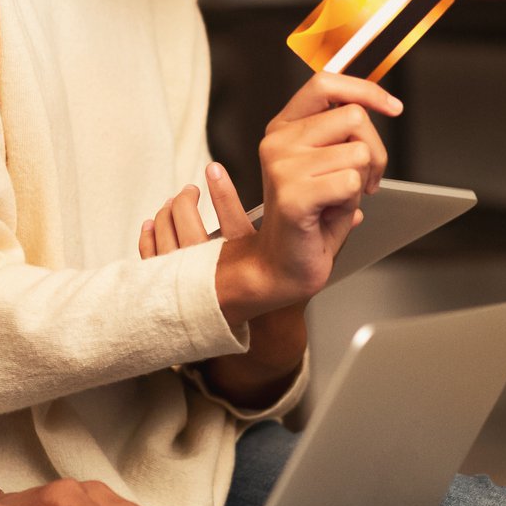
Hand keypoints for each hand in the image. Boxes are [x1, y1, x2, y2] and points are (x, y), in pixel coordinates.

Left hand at [141, 165, 314, 404]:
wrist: (264, 334)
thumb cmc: (286, 294)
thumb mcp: (309, 265)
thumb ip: (331, 234)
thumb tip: (354, 208)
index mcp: (248, 264)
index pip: (229, 228)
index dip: (220, 196)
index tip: (214, 171)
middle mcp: (215, 273)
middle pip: (188, 230)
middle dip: (185, 204)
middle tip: (191, 190)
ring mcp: (191, 280)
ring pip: (169, 239)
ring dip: (171, 214)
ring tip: (182, 198)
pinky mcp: (176, 286)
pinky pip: (153, 258)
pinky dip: (150, 237)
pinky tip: (153, 222)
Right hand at [216, 73, 399, 323]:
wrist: (282, 267)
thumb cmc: (309, 219)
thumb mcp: (327, 164)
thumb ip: (341, 132)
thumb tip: (372, 105)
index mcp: (283, 127)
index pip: (326, 83)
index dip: (365, 90)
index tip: (393, 107)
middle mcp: (277, 141)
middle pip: (353, 117)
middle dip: (375, 151)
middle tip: (364, 181)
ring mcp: (281, 166)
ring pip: (358, 153)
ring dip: (360, 182)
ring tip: (337, 201)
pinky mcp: (292, 195)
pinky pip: (351, 183)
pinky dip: (352, 203)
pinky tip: (329, 214)